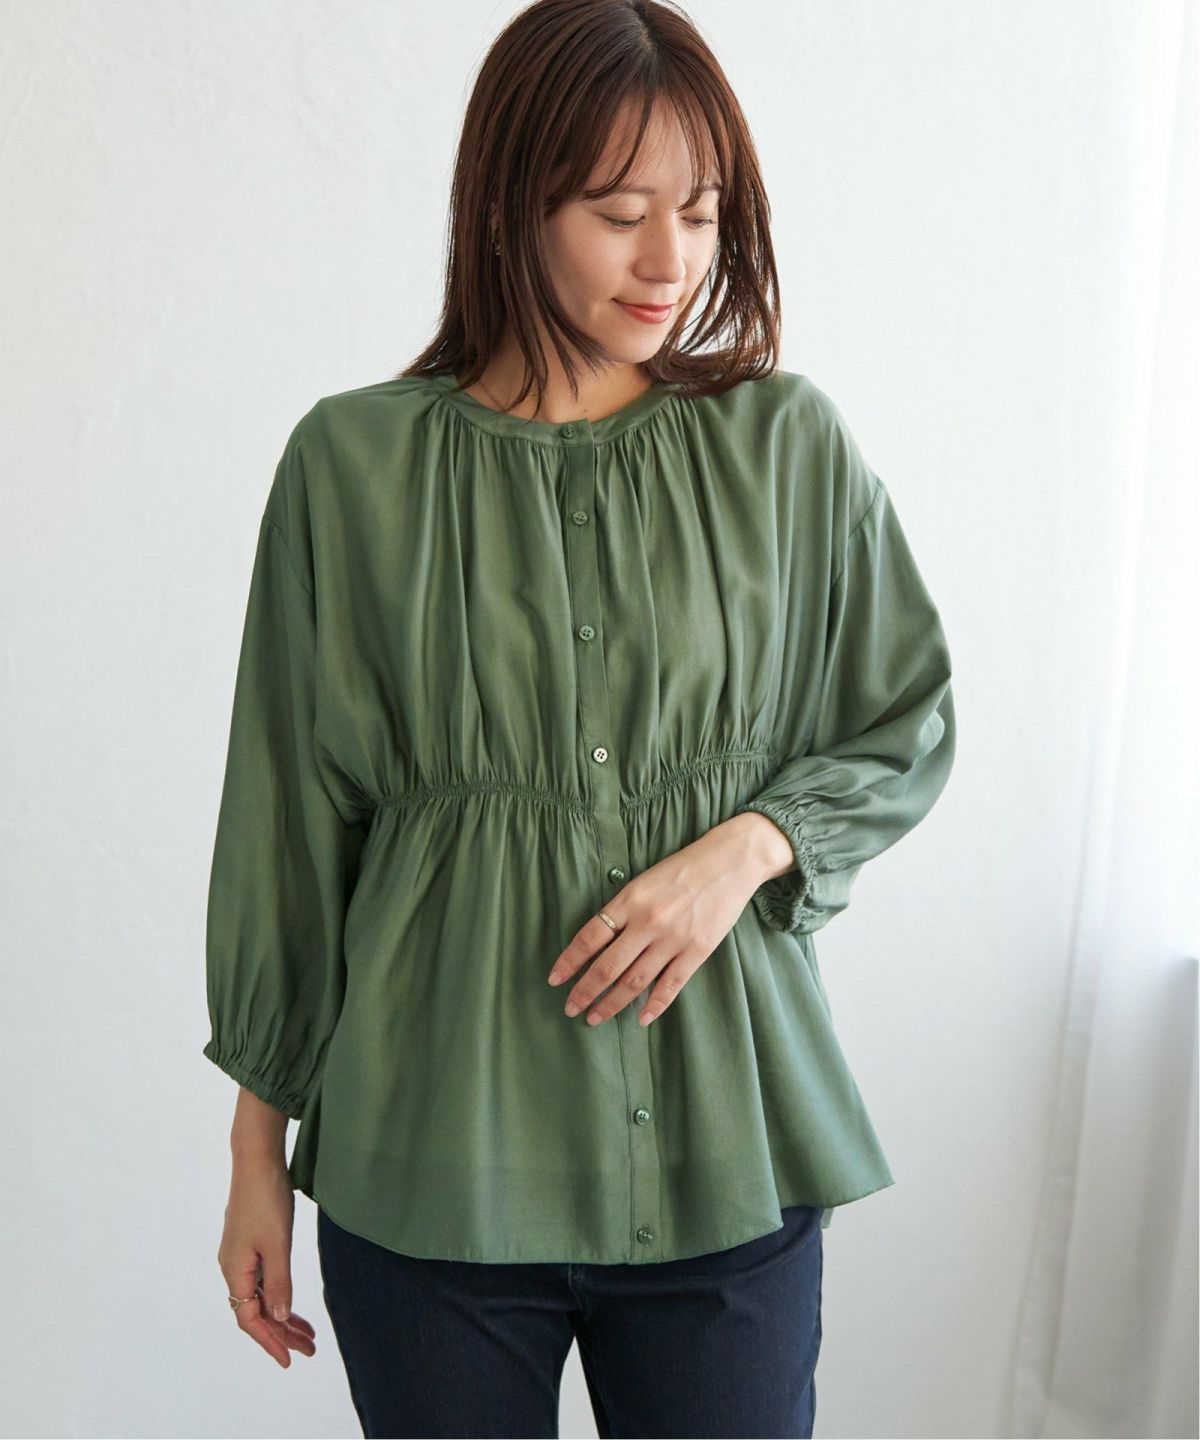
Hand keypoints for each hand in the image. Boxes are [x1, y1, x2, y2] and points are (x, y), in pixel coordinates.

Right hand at [217, 1152, 316, 1368]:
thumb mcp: (277, 1245)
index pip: (250, 1319)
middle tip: (309, 1348)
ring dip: (282, 1314)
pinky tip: (291, 1300)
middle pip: (256, 1311)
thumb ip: (279, 1282)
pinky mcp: (250, 1242)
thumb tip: (280, 1317)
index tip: (290, 1359)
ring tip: (307, 1332)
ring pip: (261, 1295)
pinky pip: (263, 1279)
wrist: (257, 1160)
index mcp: (235, 1271)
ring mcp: (240, 1254)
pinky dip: (279, 1293)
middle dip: (281, 1332)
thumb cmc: (266, 1200)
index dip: (270, 1341)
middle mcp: (233, 1267)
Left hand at [546, 813, 789, 1026]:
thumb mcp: (643, 880)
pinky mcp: (697, 951)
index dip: (569, 961)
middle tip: (570, 1008)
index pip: (589, 937)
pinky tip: (640, 1020)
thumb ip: (622, 909)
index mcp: (629, 900)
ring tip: (594, 1017)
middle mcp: (647, 922)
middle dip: (585, 991)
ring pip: (634, 981)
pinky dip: (654, 1005)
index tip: (555, 979)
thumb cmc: (683, 867)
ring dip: (611, 1003)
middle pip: (607, 966)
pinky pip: (670, 985)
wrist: (730, 861)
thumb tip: (598, 941)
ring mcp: (673, 939)